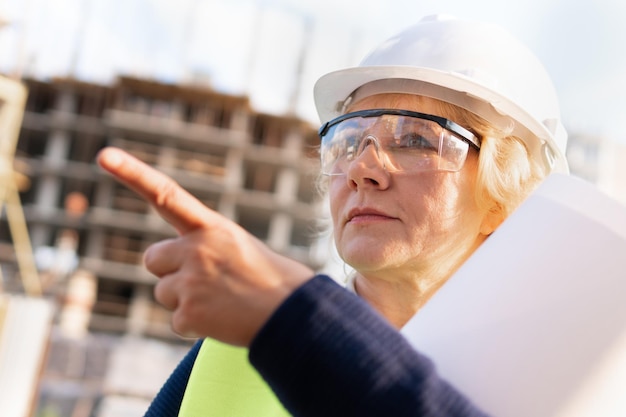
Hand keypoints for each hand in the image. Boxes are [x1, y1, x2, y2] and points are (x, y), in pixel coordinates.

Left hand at [97, 147, 313, 345]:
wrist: (295, 316)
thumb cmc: (274, 280)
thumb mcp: (241, 248)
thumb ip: (205, 248)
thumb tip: (174, 271)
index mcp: (212, 228)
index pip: (167, 195)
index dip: (133, 174)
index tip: (105, 155)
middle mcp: (196, 249)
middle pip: (153, 259)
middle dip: (170, 271)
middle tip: (205, 282)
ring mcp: (190, 282)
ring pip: (163, 292)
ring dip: (185, 300)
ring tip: (222, 302)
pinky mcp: (188, 314)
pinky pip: (176, 321)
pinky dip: (194, 325)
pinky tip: (222, 320)